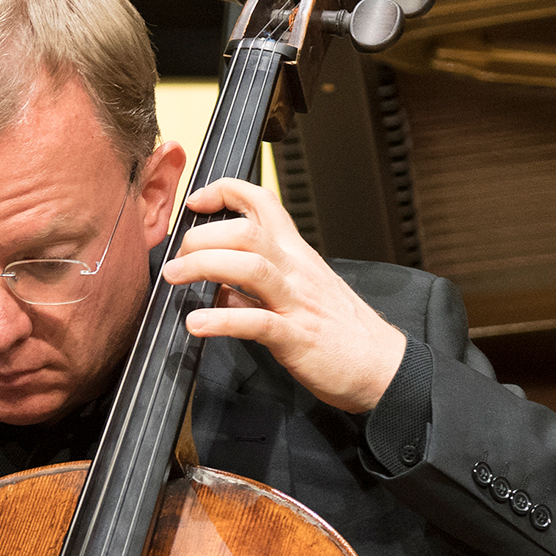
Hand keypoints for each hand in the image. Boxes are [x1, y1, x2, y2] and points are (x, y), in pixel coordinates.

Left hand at [165, 176, 406, 413]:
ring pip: (250, 267)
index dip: (225, 191)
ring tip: (174, 278)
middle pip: (246, 232)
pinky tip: (196, 324)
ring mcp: (297, 302)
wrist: (381, 364)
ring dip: (203, 267)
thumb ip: (257, 282)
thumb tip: (217, 281)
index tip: (196, 201)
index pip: (263, 202)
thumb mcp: (298, 291)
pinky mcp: (297, 337)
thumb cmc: (337, 328)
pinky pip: (257, 322)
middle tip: (177, 258)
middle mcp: (297, 270)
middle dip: (202, 237)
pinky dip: (222, 320)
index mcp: (296, 253)